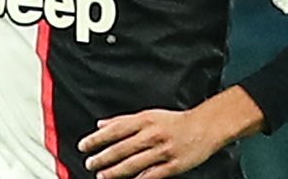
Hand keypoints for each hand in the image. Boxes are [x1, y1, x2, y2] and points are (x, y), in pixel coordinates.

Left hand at [80, 106, 233, 177]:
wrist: (204, 127)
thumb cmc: (174, 121)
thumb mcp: (148, 114)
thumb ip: (123, 120)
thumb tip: (101, 124)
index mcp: (145, 119)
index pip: (116, 129)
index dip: (98, 138)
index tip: (84, 145)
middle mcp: (152, 134)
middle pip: (122, 147)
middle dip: (102, 157)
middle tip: (89, 163)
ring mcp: (162, 151)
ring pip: (133, 163)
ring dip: (114, 171)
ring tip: (101, 176)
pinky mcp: (171, 166)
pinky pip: (150, 175)